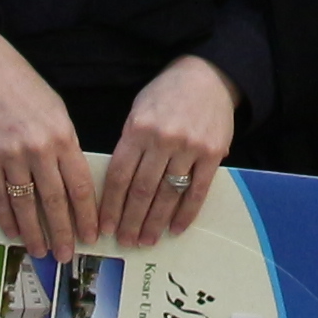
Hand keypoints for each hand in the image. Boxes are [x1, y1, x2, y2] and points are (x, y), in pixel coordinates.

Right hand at [0, 20, 94, 262]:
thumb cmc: (27, 90)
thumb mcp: (58, 113)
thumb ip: (67, 147)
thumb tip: (73, 184)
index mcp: (64, 137)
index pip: (80, 186)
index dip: (86, 216)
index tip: (91, 237)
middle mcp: (40, 149)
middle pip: (55, 201)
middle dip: (63, 232)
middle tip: (67, 256)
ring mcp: (11, 155)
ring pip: (26, 203)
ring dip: (34, 232)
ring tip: (41, 251)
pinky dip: (6, 217)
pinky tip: (13, 233)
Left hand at [93, 56, 238, 245]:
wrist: (207, 76)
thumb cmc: (166, 95)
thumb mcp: (138, 112)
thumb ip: (129, 145)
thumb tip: (117, 187)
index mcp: (138, 129)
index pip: (119, 176)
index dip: (111, 206)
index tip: (105, 227)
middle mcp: (163, 140)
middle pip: (142, 190)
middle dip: (131, 221)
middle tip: (125, 241)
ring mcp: (189, 148)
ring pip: (168, 195)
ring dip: (155, 222)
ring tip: (146, 240)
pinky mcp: (212, 154)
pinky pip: (197, 191)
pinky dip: (186, 213)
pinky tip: (175, 229)